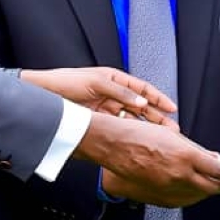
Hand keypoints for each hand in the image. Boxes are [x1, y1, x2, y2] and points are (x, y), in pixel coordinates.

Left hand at [22, 67, 177, 129]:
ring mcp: (108, 108)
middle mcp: (114, 94)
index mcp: (116, 79)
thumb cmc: (68, 82)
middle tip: (172, 129)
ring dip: (146, 127)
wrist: (46, 95)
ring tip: (159, 138)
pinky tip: (139, 140)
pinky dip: (130, 132)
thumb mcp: (97, 83)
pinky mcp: (100, 120)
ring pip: (133, 118)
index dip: (159, 98)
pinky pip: (119, 126)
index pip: (143, 89)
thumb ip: (121, 93)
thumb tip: (142, 103)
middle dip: (157, 117)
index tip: (172, 108)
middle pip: (141, 106)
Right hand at [75, 113, 219, 207]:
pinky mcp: (158, 196)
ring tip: (213, 183)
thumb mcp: (172, 135)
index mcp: (185, 156)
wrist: (113, 145)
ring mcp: (168, 188)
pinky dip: (192, 195)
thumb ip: (195, 149)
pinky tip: (194, 188)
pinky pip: (182, 200)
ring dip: (209, 190)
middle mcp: (179, 175)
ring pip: (197, 196)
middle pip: (211, 187)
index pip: (219, 171)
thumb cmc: (139, 134)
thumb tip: (211, 157)